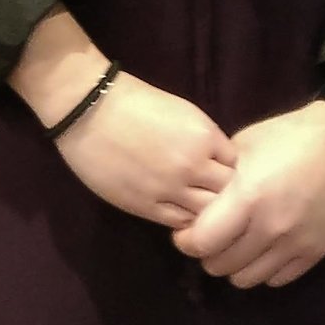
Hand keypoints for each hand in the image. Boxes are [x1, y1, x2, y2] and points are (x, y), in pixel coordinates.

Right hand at [52, 72, 237, 226]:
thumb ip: (203, 140)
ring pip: (207, 214)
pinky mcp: (147, 206)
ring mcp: (170, 188)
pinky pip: (180, 223)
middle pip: (228, 193)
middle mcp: (193, 164)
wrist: (88, 109)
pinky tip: (178, 210)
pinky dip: (185, 220)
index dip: (228, 169)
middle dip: (223, 194)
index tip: (216, 170)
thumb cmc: (132, 101)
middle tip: (210, 192)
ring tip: (194, 204)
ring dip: (204, 211)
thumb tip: (216, 164)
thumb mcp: (181, 112)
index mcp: (203, 135)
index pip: (235, 165)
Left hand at [170, 102, 324, 287]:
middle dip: (208, 253)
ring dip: (235, 265)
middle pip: (220, 265)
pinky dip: (264, 269)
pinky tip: (264, 250)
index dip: (187, 240)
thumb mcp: (245, 145)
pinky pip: (278, 280)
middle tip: (211, 238)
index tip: (185, 232)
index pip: (202, 242)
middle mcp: (269, 228)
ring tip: (237, 246)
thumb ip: (221, 177)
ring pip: (247, 279)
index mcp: (247, 197)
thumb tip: (200, 198)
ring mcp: (294, 244)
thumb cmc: (290, 136)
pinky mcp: (315, 254)